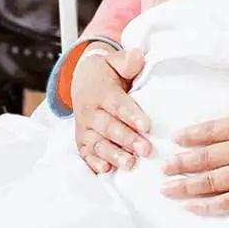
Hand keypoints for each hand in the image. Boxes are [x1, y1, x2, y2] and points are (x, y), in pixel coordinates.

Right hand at [71, 45, 150, 174]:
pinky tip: (105, 170)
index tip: (146, 125)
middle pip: (108, 127)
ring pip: (97, 143)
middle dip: (127, 139)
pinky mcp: (82, 140)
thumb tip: (137, 57)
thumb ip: (127, 61)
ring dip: (113, 155)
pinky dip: (93, 163)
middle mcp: (90, 111)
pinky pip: (85, 153)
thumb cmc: (107, 73)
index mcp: (100, 91)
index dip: (131, 115)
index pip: (117, 104)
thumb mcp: (115, 61)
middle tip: (146, 150)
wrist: (82, 80)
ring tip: (130, 164)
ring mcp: (85, 127)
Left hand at [160, 71, 228, 215]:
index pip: (213, 130)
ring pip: (213, 183)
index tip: (175, 140)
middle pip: (206, 159)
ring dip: (187, 187)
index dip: (191, 136)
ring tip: (168, 190)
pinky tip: (195, 208)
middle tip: (161, 168)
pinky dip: (210, 207)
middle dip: (180, 164)